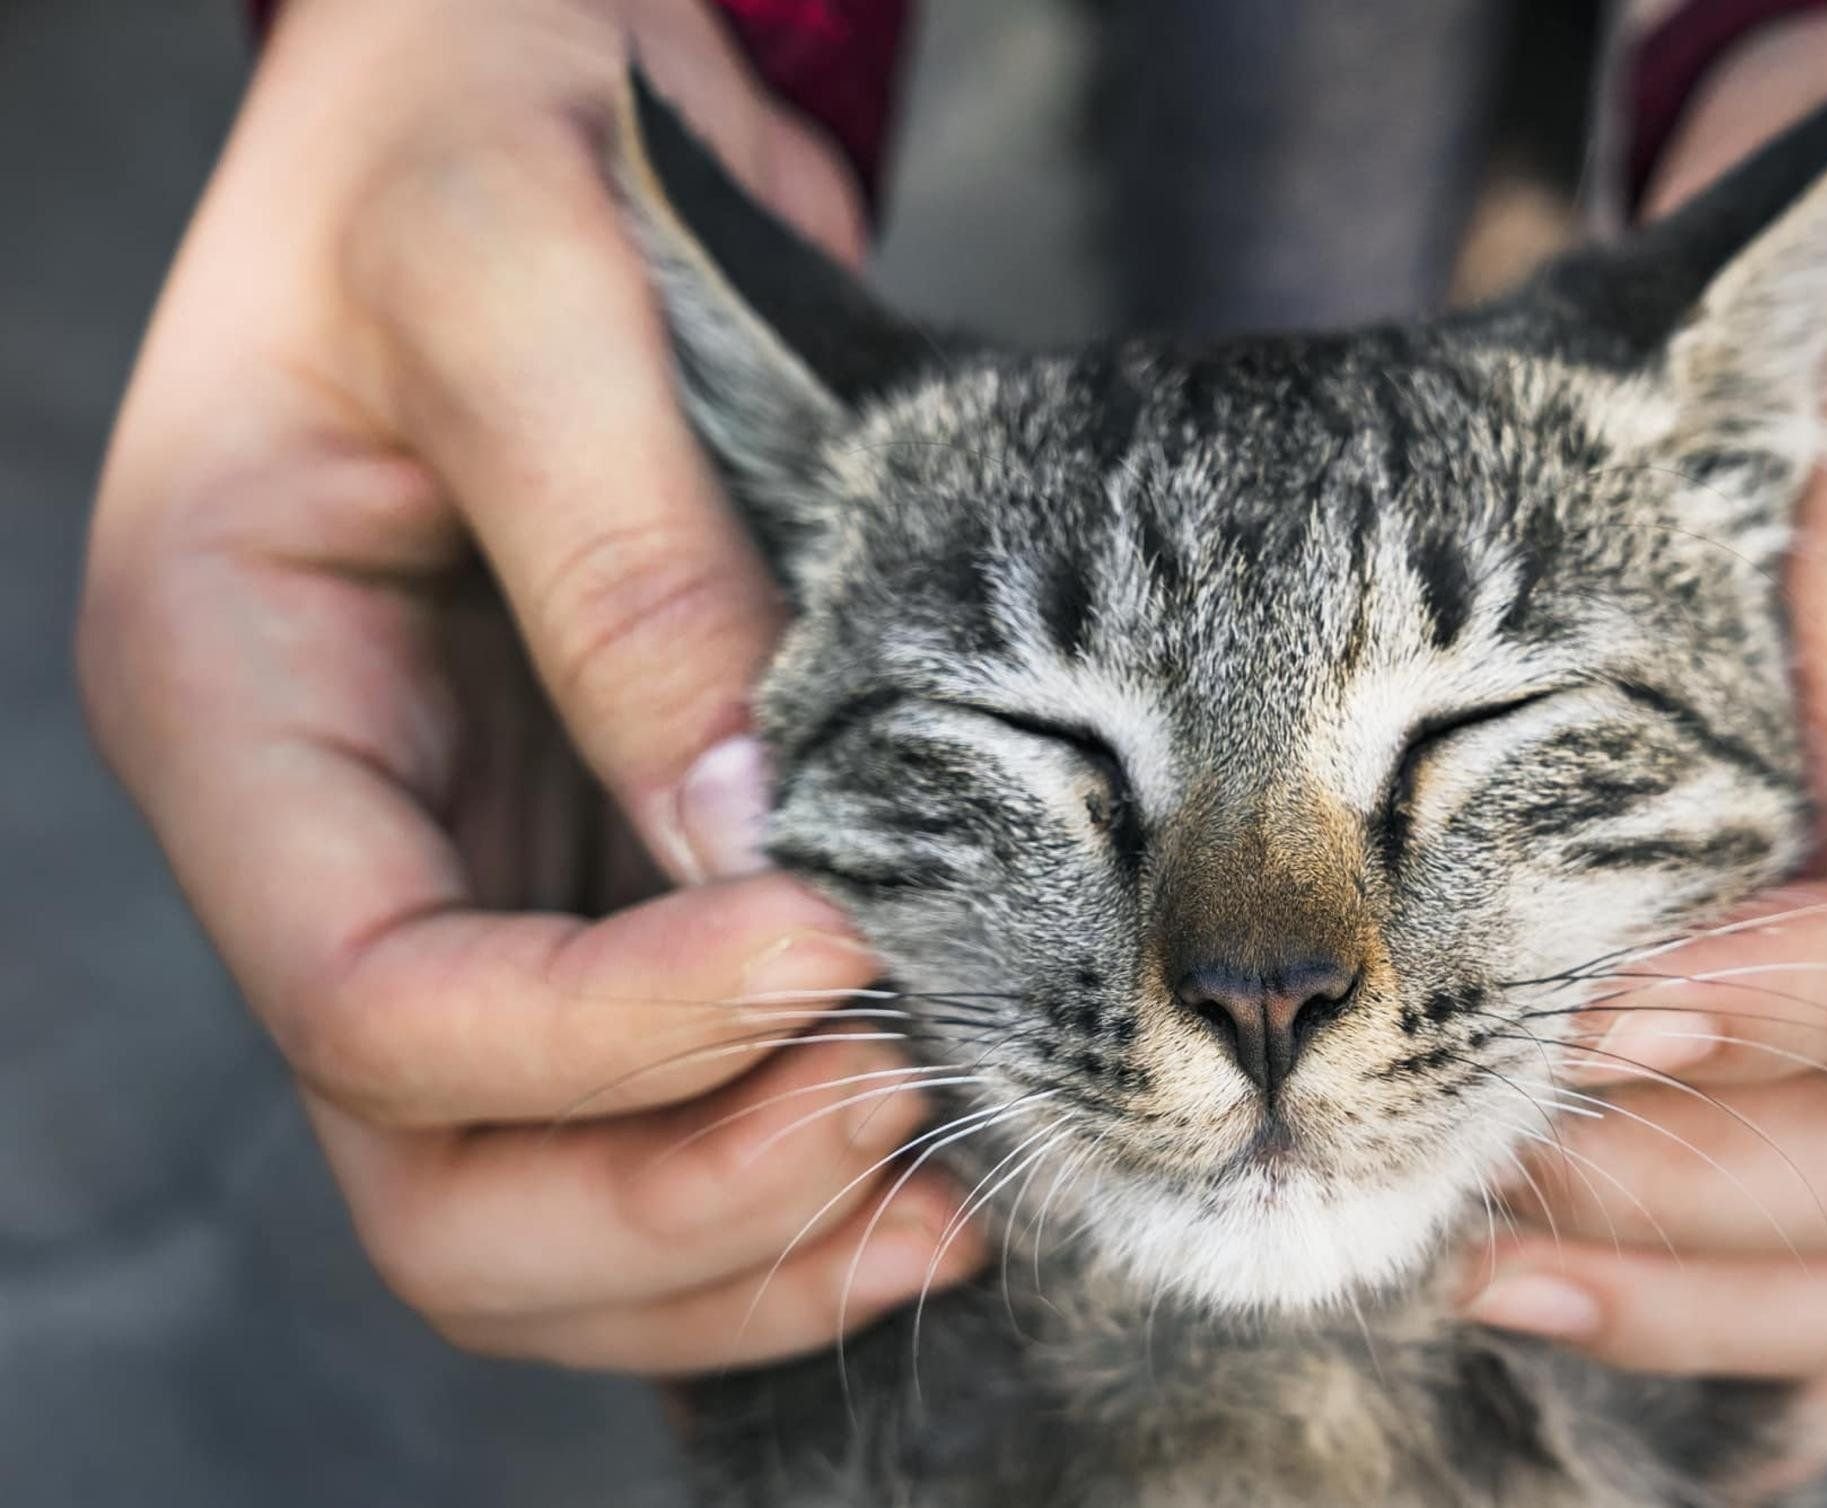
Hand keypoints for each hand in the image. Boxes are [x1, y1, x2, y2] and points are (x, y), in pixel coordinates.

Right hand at [79, 0, 977, 1371]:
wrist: (524, 72)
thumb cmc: (476, 120)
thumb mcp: (522, 280)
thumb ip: (621, 558)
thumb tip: (748, 840)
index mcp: (235, 699)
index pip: (372, 997)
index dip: (606, 1034)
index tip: (834, 948)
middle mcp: (337, 830)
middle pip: (439, 1175)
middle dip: (672, 1197)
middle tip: (902, 1110)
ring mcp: (471, 868)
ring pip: (545, 1194)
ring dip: (742, 1234)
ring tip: (948, 1178)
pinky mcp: (598, 865)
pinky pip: (658, 1106)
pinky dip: (786, 1170)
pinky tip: (935, 1150)